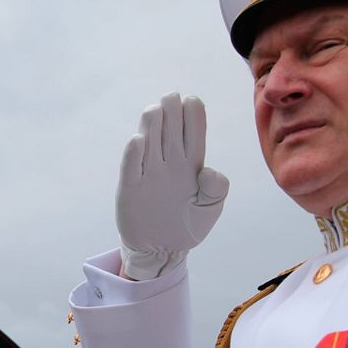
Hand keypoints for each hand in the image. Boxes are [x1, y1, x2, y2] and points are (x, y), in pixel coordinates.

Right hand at [116, 93, 228, 279]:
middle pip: (169, 128)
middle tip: (171, 98)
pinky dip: (133, 153)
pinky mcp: (130, 187)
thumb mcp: (210, 210)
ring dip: (151, 124)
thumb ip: (216, 189)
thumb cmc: (188, 226)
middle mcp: (169, 162)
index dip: (192, 112)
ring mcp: (148, 172)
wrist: (162, 250)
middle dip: (171, 110)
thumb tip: (208, 170)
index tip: (191, 101)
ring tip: (156, 111)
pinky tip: (138, 140)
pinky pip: (131, 165)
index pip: (192, 129)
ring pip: (149, 140)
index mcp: (191, 162)